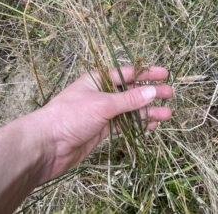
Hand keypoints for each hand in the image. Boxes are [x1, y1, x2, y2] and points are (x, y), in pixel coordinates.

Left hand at [36, 66, 172, 182]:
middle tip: (170, 94)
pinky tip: (151, 125)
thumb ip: (128, 99)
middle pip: (130, 91)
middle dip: (150, 93)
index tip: (165, 74)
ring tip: (167, 113)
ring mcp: (102, 112)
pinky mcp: (102, 129)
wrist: (47, 145)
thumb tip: (152, 91)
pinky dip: (136, 124)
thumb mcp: (102, 104)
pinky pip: (123, 124)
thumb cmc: (72, 115)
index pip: (126, 73)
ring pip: (129, 109)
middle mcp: (101, 93)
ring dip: (147, 111)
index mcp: (97, 79)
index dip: (146, 73)